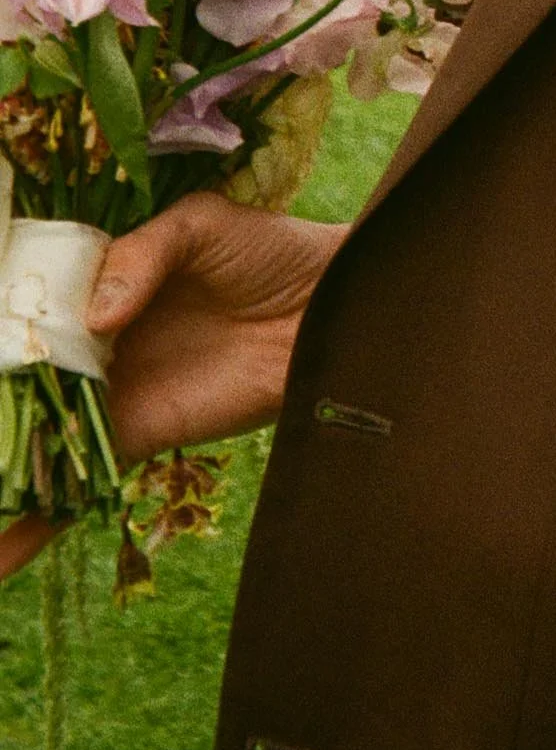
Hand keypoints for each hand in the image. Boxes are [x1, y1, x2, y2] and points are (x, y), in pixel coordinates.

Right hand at [0, 196, 344, 583]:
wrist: (330, 306)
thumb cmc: (267, 250)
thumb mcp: (201, 225)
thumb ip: (142, 255)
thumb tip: (95, 316)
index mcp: (92, 282)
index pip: (20, 303)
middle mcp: (85, 341)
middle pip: (11, 376)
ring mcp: (103, 393)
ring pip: (26, 437)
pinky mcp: (133, 436)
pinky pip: (72, 483)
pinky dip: (30, 524)